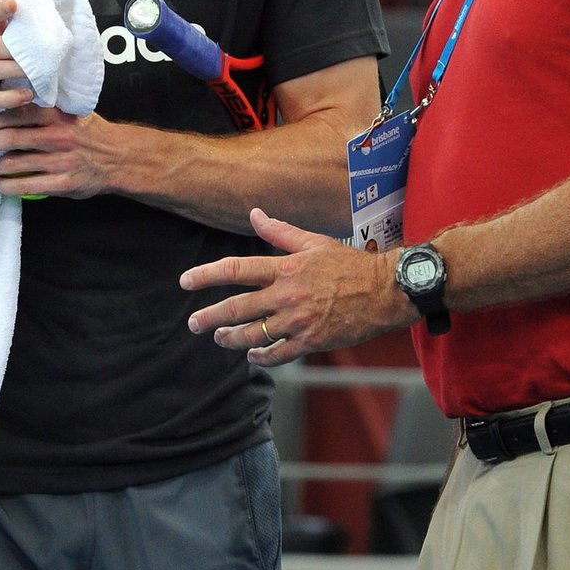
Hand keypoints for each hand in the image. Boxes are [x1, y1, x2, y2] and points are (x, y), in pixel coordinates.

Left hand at [0, 105, 109, 198]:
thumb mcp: (73, 112)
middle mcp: (58, 136)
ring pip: (14, 163)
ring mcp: (60, 161)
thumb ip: (47, 107)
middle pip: (11, 137)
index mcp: (59, 116)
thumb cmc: (90, 133)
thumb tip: (11, 97)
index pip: (19, 111)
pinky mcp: (62, 183)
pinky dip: (6, 186)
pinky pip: (25, 186)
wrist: (119, 158)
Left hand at [181, 208, 411, 365]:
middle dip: (210, 316)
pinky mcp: (311, 341)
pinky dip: (260, 355)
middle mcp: (287, 295)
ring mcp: (298, 321)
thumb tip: (254, 214)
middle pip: (237, 308)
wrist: (384, 291)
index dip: (206, 276)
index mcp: (285, 268)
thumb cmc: (349, 264)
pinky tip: (251, 354)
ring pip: (253, 334)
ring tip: (219, 338)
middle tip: (193, 323)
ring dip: (231, 338)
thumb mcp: (314, 242)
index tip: (185, 282)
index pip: (235, 269)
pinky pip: (277, 353)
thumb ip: (280, 232)